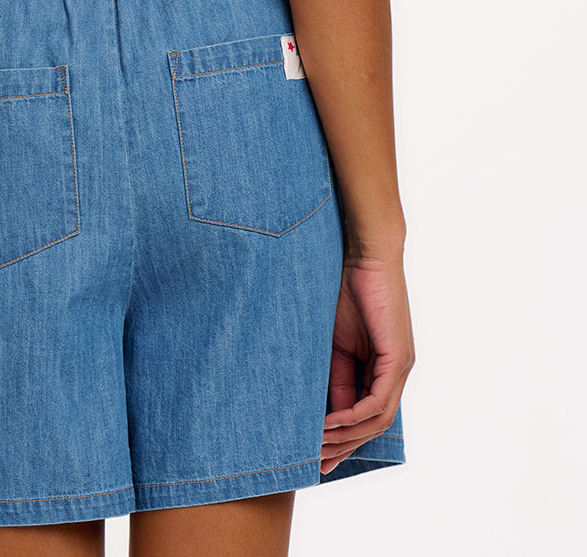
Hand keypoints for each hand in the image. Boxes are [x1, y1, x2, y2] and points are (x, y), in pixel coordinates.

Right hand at [320, 252, 414, 473]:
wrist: (364, 255)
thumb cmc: (348, 289)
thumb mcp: (335, 342)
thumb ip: (336, 374)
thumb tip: (326, 411)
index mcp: (384, 367)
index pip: (366, 414)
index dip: (343, 437)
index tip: (317, 452)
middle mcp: (398, 372)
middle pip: (374, 425)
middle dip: (344, 446)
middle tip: (317, 463)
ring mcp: (401, 366)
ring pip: (377, 419)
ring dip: (346, 436)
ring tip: (317, 444)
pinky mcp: (398, 358)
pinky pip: (378, 401)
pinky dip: (354, 416)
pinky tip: (331, 423)